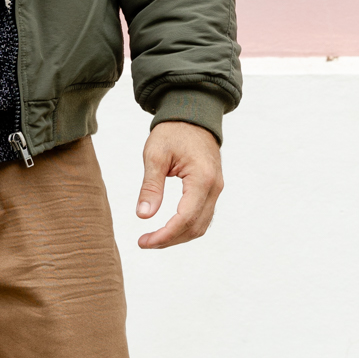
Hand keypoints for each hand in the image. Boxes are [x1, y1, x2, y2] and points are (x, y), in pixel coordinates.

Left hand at [135, 121, 222, 248]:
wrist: (193, 115)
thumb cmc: (173, 132)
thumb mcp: (155, 155)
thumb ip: (151, 186)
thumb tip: (143, 216)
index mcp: (202, 179)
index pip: (185, 219)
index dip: (164, 235)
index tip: (143, 241)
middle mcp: (214, 188)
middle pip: (195, 227)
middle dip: (169, 240)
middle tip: (144, 242)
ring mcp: (216, 189)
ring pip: (201, 225)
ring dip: (178, 236)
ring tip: (153, 238)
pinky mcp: (212, 189)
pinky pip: (202, 216)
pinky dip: (185, 227)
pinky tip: (168, 228)